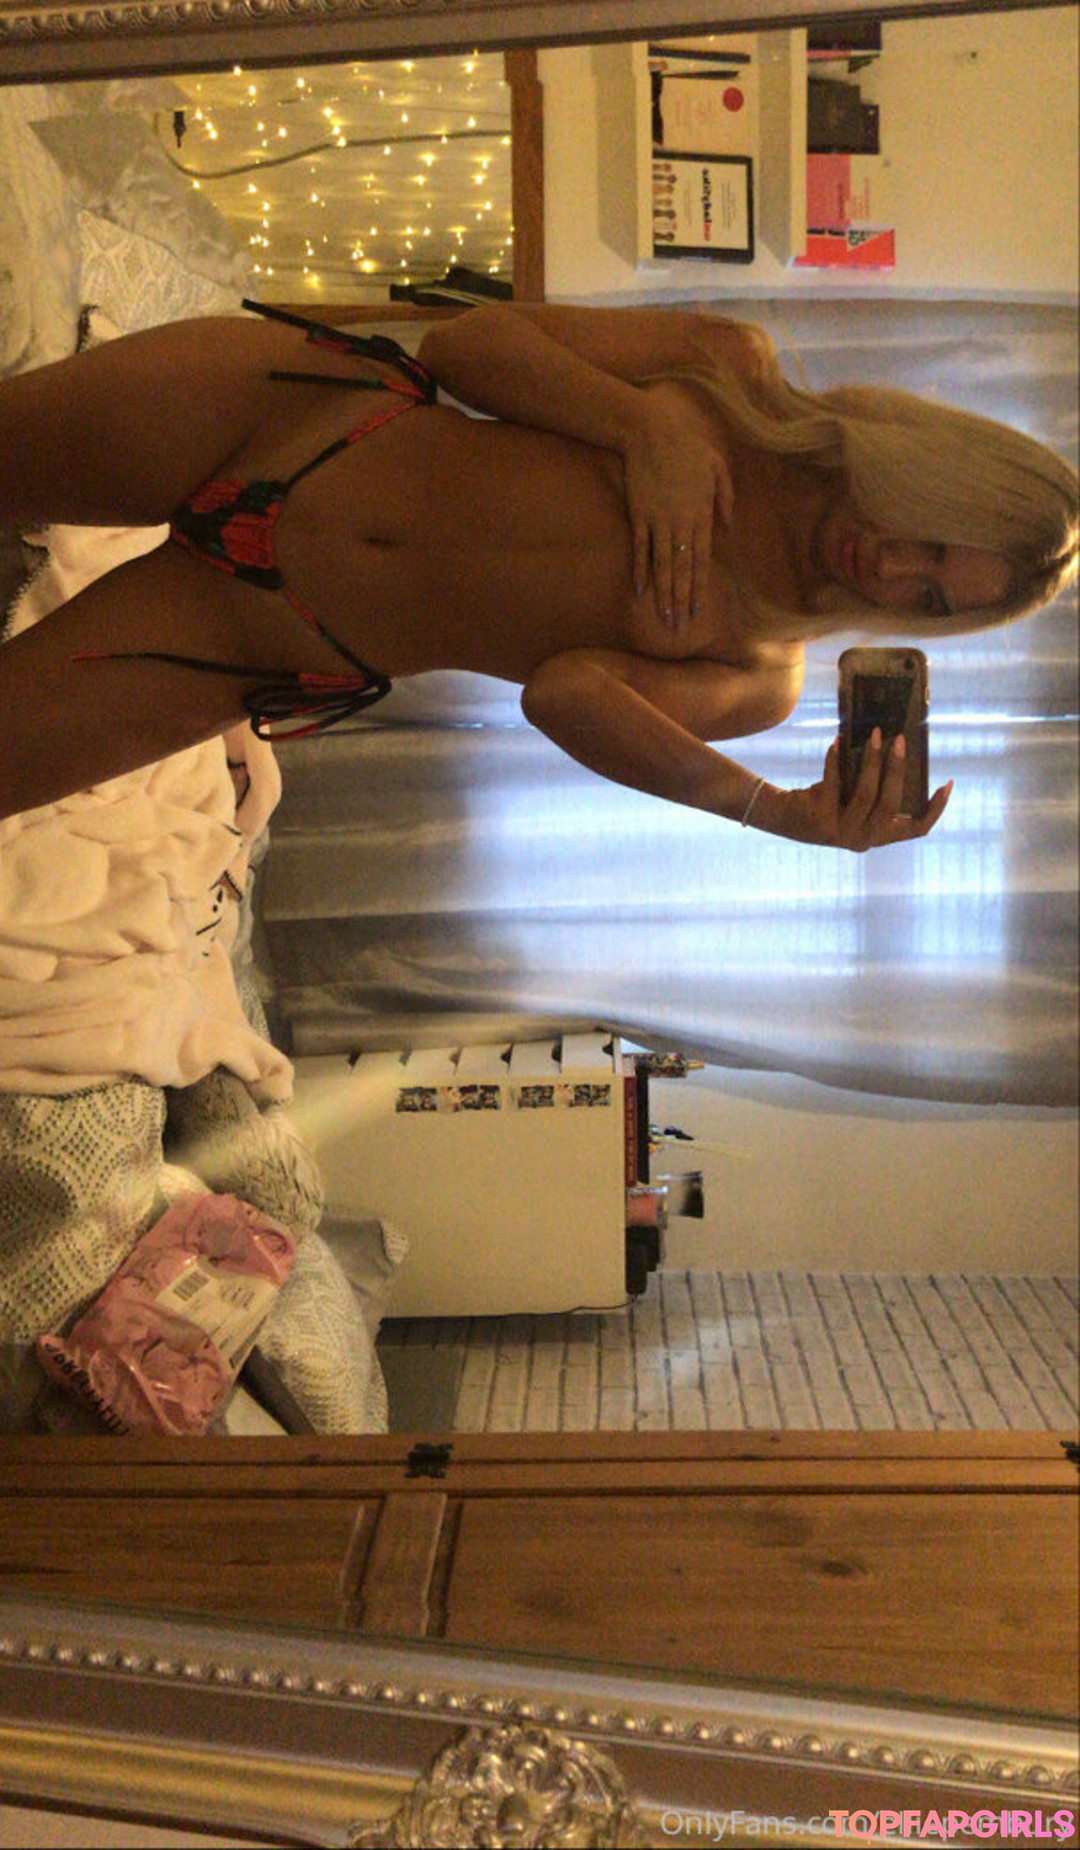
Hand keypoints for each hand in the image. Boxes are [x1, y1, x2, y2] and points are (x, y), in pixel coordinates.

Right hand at [622, 400, 733, 632]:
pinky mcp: (638, 514)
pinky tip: (639, 590)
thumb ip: (725, 497)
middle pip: (682, 570)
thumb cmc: (687, 446)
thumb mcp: (717, 466)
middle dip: (681, 600)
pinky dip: (640, 570)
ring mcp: (658, 520)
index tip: (698, 611)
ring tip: (663, 617)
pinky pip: (640, 548)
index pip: (702, 560)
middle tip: (679, 628)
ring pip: (662, 565)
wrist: (651, 430)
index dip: (699, 587)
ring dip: (663, 593)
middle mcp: (681, 522)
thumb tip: (728, 526)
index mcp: (701, 514)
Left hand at [759, 730, 952, 849]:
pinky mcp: (820, 820)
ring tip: (875, 735)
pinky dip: (835, 760)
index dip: (935, 810)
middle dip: (897, 769)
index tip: (947, 783)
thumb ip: (877, 787)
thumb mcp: (856, 800)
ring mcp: (841, 833)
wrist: (787, 819)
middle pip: (891, 804)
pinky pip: (834, 784)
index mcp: (879, 836)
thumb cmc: (829, 803)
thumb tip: (896, 747)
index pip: (916, 830)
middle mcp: (863, 840)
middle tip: (900, 739)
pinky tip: (836, 741)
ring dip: (872, 761)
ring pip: (865, 794)